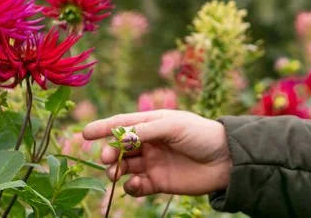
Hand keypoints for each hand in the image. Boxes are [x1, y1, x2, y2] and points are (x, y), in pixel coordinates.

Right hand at [81, 109, 231, 196]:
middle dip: (110, 151)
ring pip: (124, 167)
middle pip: (120, 147)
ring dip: (116, 170)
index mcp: (153, 124)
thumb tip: (121, 137)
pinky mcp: (158, 182)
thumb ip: (146, 131)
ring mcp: (153, 163)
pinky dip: (130, 187)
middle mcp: (150, 143)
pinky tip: (135, 185)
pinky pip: (136, 186)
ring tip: (115, 173)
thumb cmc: (201, 135)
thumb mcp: (174, 126)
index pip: (123, 124)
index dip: (103, 128)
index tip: (85, 133)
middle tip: (107, 157)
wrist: (226, 160)